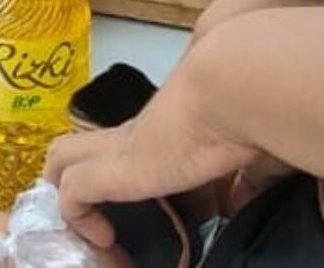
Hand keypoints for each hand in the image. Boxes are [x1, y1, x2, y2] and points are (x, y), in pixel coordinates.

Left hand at [42, 80, 266, 250]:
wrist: (242, 84)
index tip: (149, 196)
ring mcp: (121, 146)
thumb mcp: (261, 150)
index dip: (133, 163)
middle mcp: (140, 129)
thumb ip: (250, 177)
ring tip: (87, 226)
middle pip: (82, 144)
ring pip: (63, 158)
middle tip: (92, 211)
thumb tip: (243, 201)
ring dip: (65, 191)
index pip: (136, 138)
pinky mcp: (112, 168)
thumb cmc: (259, 107)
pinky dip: (78, 218)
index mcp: (173, 122)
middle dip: (76, 173)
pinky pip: (72, 194)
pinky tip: (103, 238)